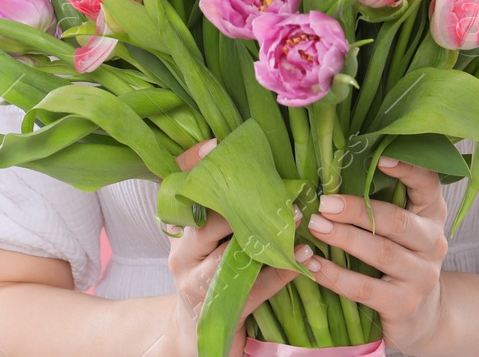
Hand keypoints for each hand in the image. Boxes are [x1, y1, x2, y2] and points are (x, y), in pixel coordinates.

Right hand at [159, 139, 298, 356]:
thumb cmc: (212, 275)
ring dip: (268, 238)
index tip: (215, 144)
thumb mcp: (210, 241)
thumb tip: (255, 169)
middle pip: (207, 222)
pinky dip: (280, 272)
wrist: (198, 335)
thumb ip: (224, 210)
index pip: (176, 190)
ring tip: (299, 220)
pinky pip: (252, 287)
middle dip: (245, 205)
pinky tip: (302, 259)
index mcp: (178, 230)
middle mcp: (182, 254)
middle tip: (284, 192)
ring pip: (228, 256)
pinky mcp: (217, 310)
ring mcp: (195, 284)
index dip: (191, 165)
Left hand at [294, 156, 450, 354]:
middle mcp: (433, 242)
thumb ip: (378, 203)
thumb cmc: (400, 259)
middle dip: (357, 209)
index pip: (427, 183)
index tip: (379, 157)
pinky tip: (312, 265)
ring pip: (381, 252)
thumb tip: (330, 173)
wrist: (422, 316)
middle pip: (397, 220)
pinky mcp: (404, 305)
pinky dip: (335, 276)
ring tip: (315, 227)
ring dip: (344, 238)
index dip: (407, 168)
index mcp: (432, 214)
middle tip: (323, 203)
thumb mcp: (401, 229)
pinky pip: (364, 288)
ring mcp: (422, 276)